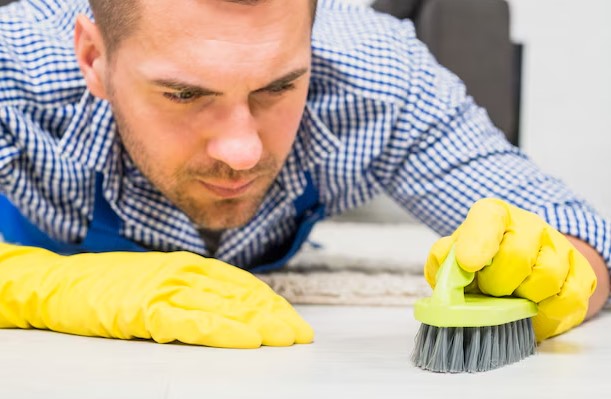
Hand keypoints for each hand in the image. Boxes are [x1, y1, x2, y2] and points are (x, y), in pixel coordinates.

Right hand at [0, 243, 313, 347]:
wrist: (62, 284)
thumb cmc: (111, 286)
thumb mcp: (161, 279)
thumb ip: (195, 289)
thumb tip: (234, 307)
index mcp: (190, 265)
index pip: (243, 285)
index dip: (271, 304)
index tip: (292, 320)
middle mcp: (185, 273)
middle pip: (241, 296)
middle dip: (274, 316)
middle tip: (300, 333)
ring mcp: (167, 289)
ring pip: (225, 307)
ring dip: (259, 324)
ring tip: (284, 338)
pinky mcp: (147, 309)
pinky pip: (194, 321)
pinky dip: (224, 331)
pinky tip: (246, 340)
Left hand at [424, 198, 596, 340]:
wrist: (517, 271)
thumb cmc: (479, 263)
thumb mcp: (453, 257)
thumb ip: (444, 261)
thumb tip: (448, 274)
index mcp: (492, 215)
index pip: (488, 218)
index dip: (478, 241)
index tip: (468, 263)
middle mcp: (529, 225)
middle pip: (516, 257)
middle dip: (496, 284)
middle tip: (488, 291)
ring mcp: (558, 247)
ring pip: (546, 278)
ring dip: (522, 299)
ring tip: (511, 299)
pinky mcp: (581, 274)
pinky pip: (568, 298)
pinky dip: (547, 313)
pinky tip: (532, 309)